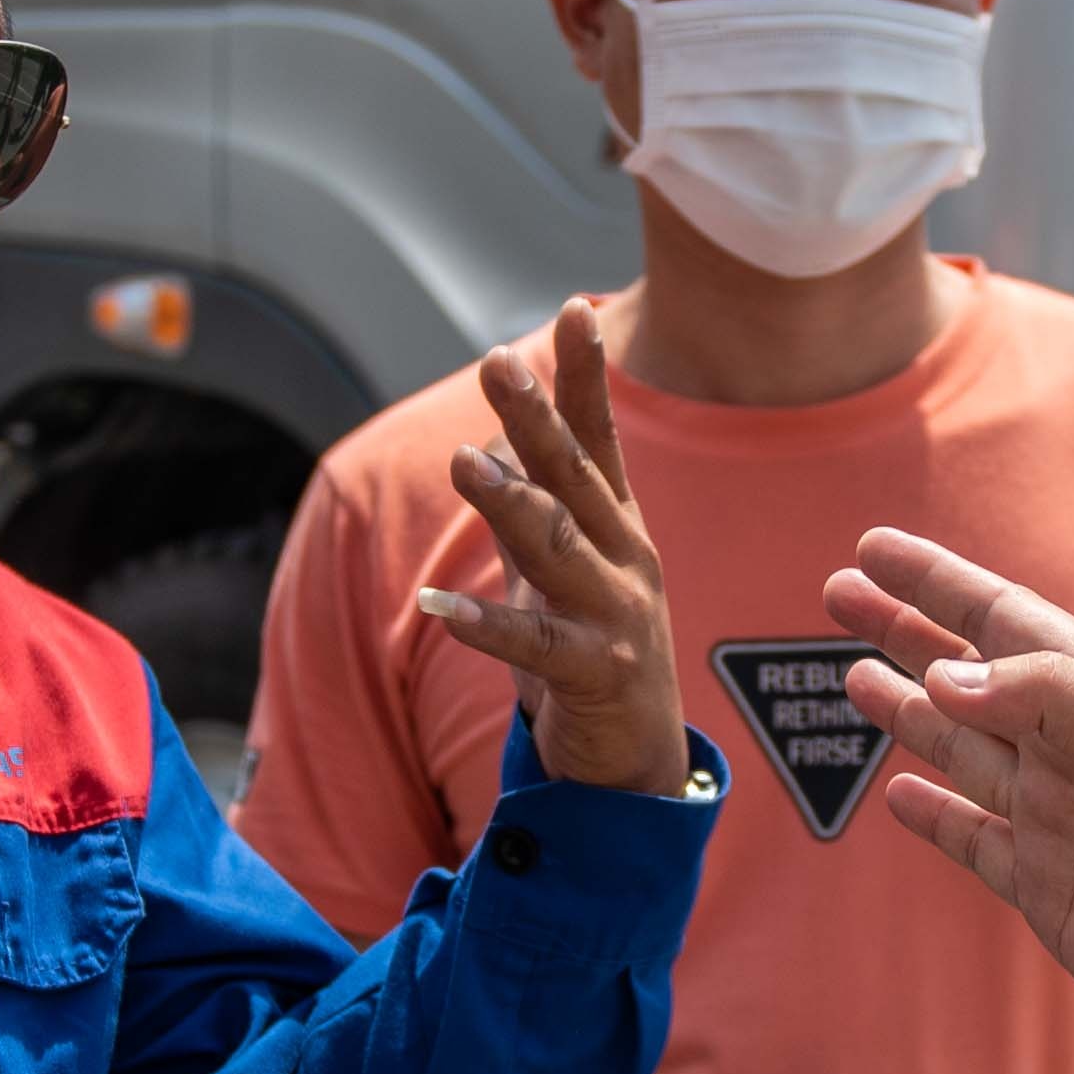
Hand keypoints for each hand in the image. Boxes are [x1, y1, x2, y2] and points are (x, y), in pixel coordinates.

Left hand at [422, 301, 686, 796]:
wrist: (636, 765)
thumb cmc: (592, 651)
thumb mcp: (563, 570)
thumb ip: (533, 507)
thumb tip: (487, 442)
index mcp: (618, 527)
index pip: (599, 438)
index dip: (586, 377)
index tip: (577, 308)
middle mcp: (626, 559)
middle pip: (576, 477)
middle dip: (538, 416)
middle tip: (498, 361)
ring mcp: (616, 615)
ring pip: (557, 546)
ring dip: (509, 501)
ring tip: (462, 461)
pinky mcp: (595, 674)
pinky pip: (533, 644)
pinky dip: (483, 625)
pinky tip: (437, 607)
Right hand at [823, 529, 1073, 1070]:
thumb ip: (1053, 698)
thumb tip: (944, 674)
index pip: (1003, 619)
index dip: (939, 583)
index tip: (874, 550)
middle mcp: (1071, 749)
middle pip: (967, 674)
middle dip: (904, 632)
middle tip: (838, 595)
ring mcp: (1056, 818)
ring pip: (960, 749)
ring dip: (907, 711)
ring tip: (853, 678)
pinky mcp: (1045, 887)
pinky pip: (973, 839)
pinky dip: (931, 816)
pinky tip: (896, 793)